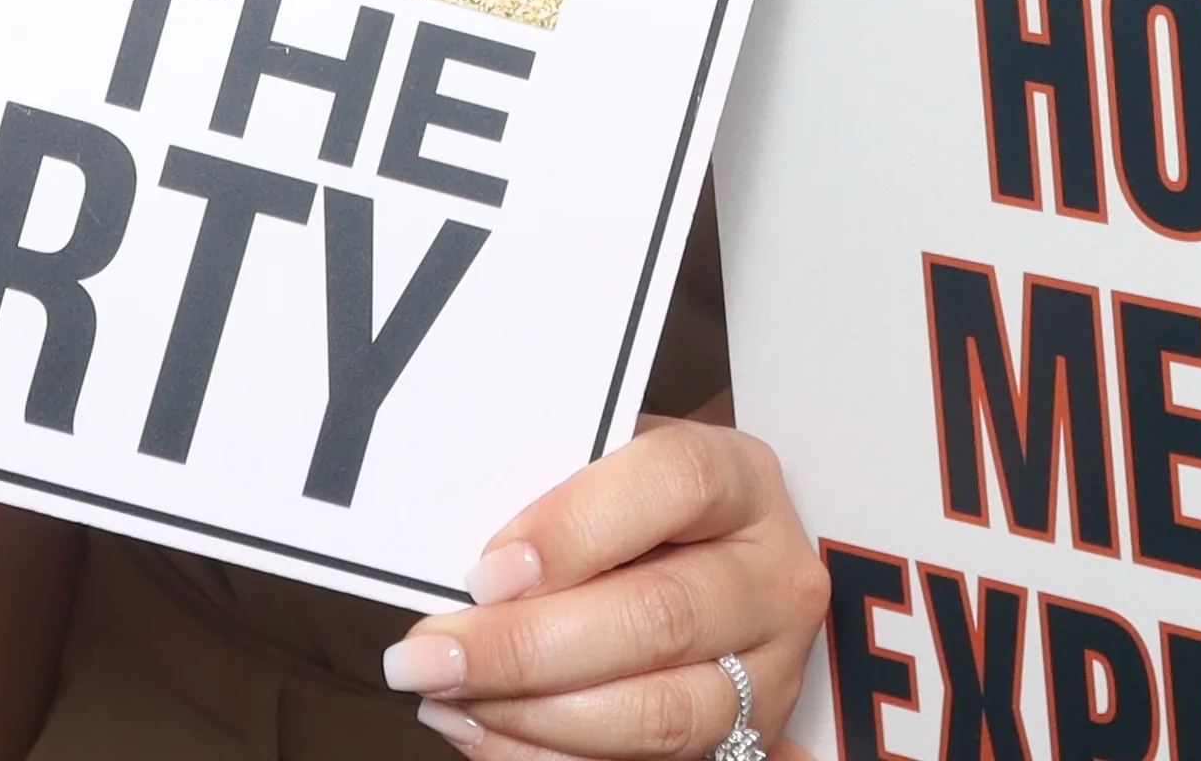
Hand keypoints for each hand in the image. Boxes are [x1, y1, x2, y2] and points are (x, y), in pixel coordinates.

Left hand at [381, 420, 826, 756]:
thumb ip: (553, 489)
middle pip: (658, 616)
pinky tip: (479, 728)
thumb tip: (451, 544)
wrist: (705, 568)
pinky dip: (544, 755)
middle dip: (525, 646)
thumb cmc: (640, 513)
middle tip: (430, 655)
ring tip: (445, 696)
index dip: (577, 526)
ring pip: (657, 712)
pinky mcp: (741, 742)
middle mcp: (770, 579)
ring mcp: (765, 673)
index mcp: (744, 482)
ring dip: (532, 714)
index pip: (678, 483)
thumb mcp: (611, 469)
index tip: (489, 570)